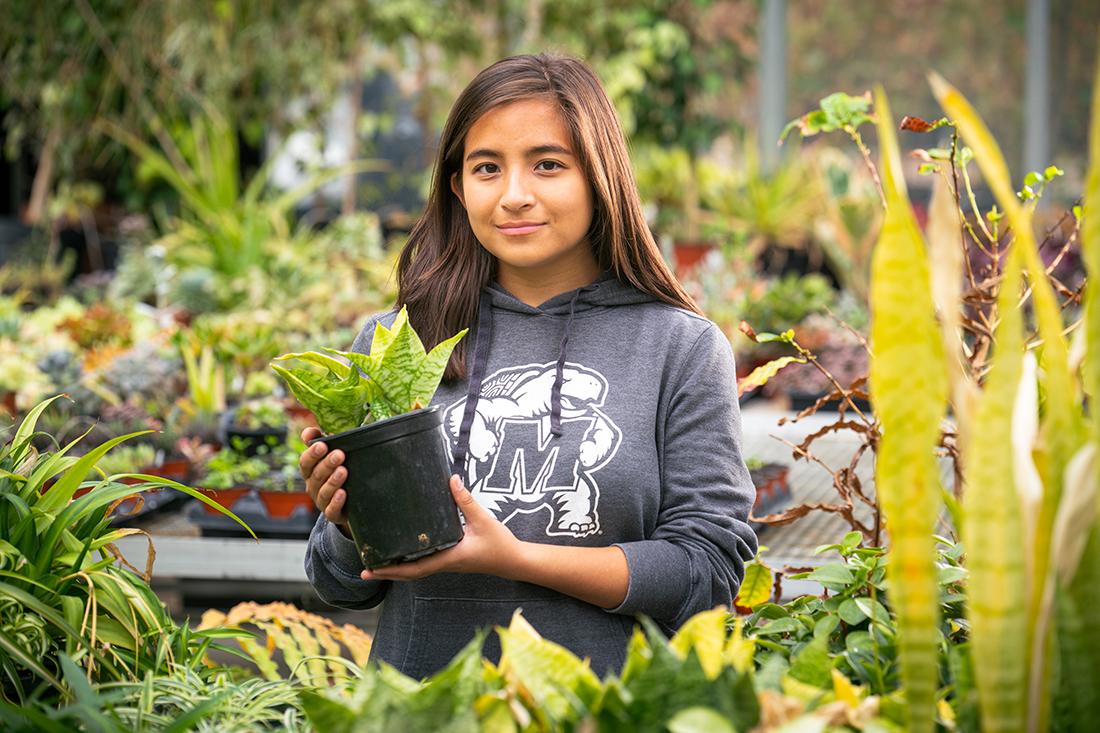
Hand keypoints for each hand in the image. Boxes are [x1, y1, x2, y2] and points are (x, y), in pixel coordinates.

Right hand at [298, 426, 349, 533]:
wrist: (349, 502)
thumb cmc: (336, 471)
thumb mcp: (328, 455)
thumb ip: (318, 440)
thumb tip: (308, 431)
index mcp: (310, 472)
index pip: (306, 462)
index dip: (312, 454)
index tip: (322, 445)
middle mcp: (313, 486)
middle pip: (316, 476)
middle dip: (327, 464)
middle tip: (339, 454)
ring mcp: (321, 501)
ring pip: (323, 492)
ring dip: (332, 481)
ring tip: (343, 471)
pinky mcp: (332, 513)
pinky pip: (331, 509)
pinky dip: (336, 502)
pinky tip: (343, 493)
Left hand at [360, 475, 520, 581]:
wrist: (513, 560)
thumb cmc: (499, 543)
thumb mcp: (483, 519)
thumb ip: (466, 500)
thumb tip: (451, 479)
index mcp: (448, 558)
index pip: (415, 569)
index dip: (392, 570)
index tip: (372, 569)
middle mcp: (444, 564)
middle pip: (409, 574)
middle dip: (387, 573)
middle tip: (364, 569)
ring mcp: (446, 564)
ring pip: (415, 571)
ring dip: (396, 569)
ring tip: (376, 561)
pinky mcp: (450, 560)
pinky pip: (424, 564)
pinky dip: (409, 563)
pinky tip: (402, 553)